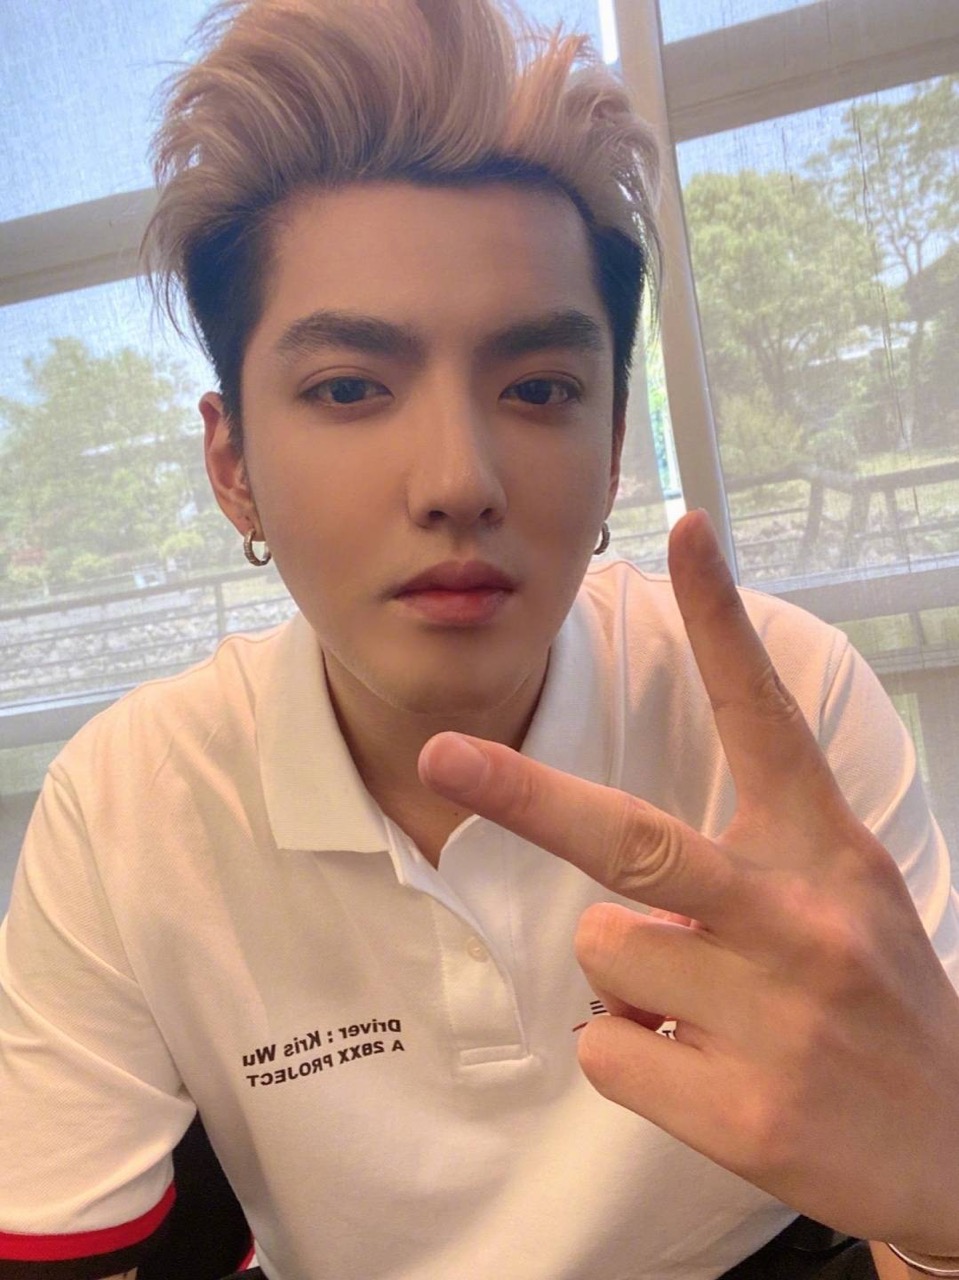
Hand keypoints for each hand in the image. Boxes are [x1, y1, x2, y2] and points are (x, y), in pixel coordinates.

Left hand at [418, 510, 958, 1253]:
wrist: (958, 1151)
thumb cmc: (877, 1004)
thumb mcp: (846, 898)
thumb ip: (749, 860)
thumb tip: (623, 886)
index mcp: (826, 849)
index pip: (763, 717)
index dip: (721, 620)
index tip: (683, 530)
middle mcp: (802, 915)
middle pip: (632, 838)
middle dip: (524, 794)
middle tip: (445, 756)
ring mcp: (777, 1014)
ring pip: (604, 952)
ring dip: (627, 979)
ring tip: (709, 1011)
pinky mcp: (747, 1112)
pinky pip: (605, 1048)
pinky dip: (630, 1055)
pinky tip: (706, 1074)